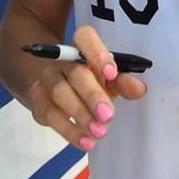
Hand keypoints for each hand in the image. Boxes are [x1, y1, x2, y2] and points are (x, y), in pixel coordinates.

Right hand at [29, 24, 146, 152]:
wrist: (60, 86)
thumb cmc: (92, 79)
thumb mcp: (110, 79)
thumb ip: (124, 82)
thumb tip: (140, 89)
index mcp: (81, 46)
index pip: (84, 37)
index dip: (97, 53)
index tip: (112, 73)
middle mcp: (61, 60)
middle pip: (74, 73)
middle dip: (92, 95)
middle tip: (109, 116)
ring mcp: (47, 79)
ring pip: (59, 94)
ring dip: (80, 115)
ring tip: (99, 132)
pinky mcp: (38, 100)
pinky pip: (49, 114)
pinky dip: (68, 130)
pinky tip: (84, 141)